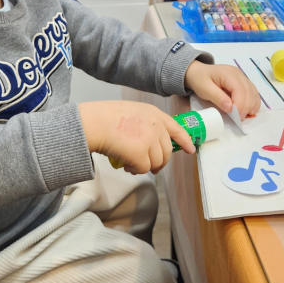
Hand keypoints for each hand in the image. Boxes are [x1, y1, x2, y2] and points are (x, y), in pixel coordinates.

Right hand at [78, 100, 194, 173]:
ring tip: (132, 165)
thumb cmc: (105, 117)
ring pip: (157, 162)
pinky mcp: (141, 154)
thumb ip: (146, 124)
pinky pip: (144, 169)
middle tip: (150, 166)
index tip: (190, 149)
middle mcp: (156, 126)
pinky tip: (126, 166)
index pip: (177, 128)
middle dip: (159, 162)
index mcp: (154, 114)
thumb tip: (151, 144)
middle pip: (167, 151)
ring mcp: (150, 140)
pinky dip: (136, 170)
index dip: (185, 141)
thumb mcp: (132, 112)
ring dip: (146, 167)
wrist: (93, 123)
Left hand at [184, 61, 260, 119]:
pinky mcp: (243, 82)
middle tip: (238, 119)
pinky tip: (248, 110)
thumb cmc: (200, 80)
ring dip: (251, 105)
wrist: (197, 72)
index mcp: (228, 73)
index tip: (235, 116)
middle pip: (249, 91)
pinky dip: (253, 102)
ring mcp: (242, 77)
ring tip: (243, 116)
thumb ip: (217, 97)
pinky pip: (253, 92)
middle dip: (246, 107)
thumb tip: (230, 108)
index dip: (240, 104)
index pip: (240, 89)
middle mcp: (239, 74)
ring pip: (253, 92)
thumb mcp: (204, 89)